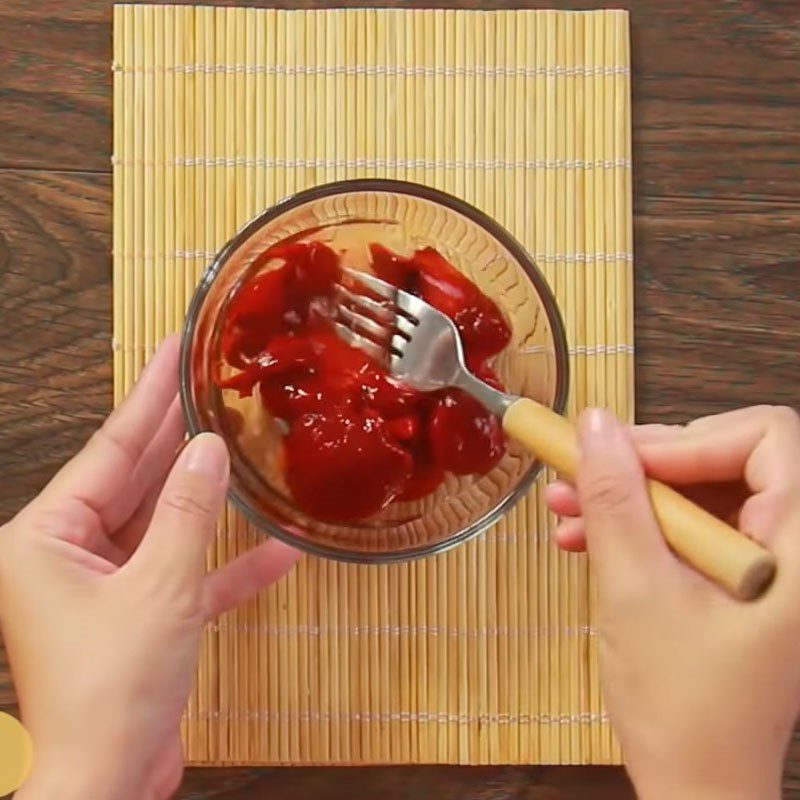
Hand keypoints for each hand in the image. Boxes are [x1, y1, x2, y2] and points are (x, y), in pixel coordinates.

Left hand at [1, 336, 299, 799]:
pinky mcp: (142, 614)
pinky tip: (278, 550)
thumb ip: (187, 515)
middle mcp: (71, 553)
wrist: (110, 787)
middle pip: (135, 477)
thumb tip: (208, 451)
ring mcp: (108, 584)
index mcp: (48, 537)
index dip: (148, 397)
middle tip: (207, 379)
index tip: (172, 352)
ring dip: (209, 499)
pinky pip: (187, 574)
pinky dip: (227, 565)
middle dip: (176, 433)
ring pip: (165, 522)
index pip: (108, 448)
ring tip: (244, 444)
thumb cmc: (109, 695)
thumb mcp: (158, 590)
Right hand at [545, 406, 799, 799]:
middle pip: (726, 460)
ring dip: (630, 498)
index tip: (621, 461)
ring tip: (564, 511)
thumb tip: (594, 423)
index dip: (689, 439)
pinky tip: (584, 541)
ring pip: (700, 494)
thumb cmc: (679, 704)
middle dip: (643, 466)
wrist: (696, 791)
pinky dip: (640, 530)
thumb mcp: (634, 589)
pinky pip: (692, 531)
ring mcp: (772, 567)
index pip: (768, 438)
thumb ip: (614, 498)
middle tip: (577, 474)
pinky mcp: (741, 583)